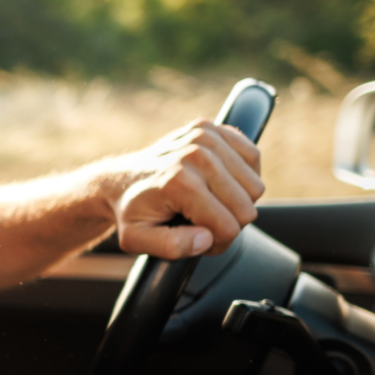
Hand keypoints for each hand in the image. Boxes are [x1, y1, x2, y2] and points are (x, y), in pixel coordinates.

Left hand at [106, 119, 264, 258]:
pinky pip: (252, 156)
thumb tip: (206, 239)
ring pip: (254, 185)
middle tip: (204, 224)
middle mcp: (196, 155)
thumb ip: (171, 247)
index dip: (218, 243)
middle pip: (246, 207)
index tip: (199, 240)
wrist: (119, 180)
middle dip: (229, 224)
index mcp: (180, 182)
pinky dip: (243, 175)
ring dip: (237, 200)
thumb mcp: (137, 239)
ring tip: (209, 204)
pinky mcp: (210, 127)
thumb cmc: (131, 212)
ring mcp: (204, 137)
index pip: (229, 226)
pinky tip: (219, 183)